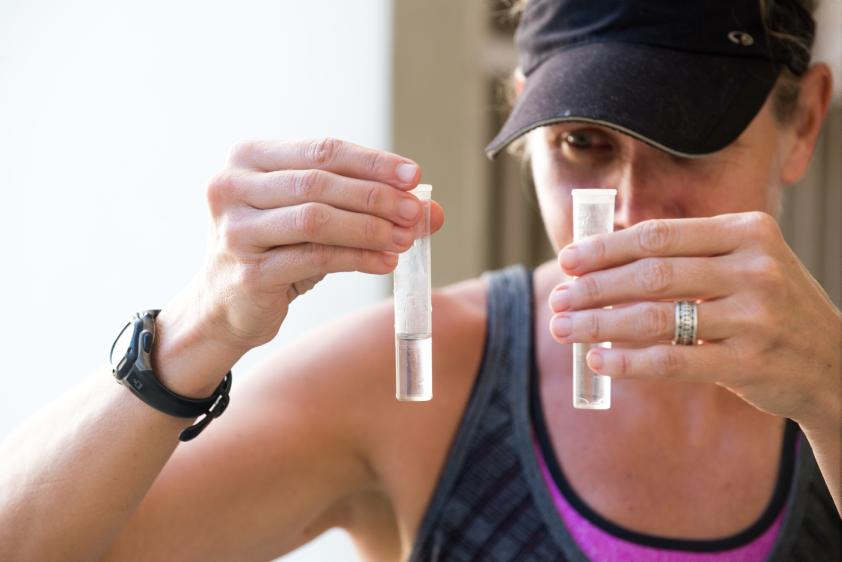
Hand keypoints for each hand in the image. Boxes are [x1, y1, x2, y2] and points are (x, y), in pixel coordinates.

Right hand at [188, 138, 444, 352]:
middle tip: (415, 212)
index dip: (372, 162)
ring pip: (317, 219)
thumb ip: (363, 205)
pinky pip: (315, 259)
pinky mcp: (249, 273)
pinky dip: (357, 258)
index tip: (413, 176)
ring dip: (370, 228)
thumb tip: (431, 210)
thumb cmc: (274, 250)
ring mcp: (236, 231)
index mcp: (248, 159)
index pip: (321, 150)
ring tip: (405, 238)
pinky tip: (385, 262)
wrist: (224, 305)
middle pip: (319, 182)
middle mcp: (233, 188)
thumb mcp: (312, 218)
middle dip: (376, 196)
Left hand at [547, 211, 840, 428]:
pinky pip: (672, 360)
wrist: (833, 363)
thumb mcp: (744, 264)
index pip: (659, 235)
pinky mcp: (749, 362)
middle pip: (651, 274)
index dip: (606, 248)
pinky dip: (627, 360)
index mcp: (748, 232)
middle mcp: (755, 268)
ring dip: (598, 323)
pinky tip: (596, 359)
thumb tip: (601, 263)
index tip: (568, 260)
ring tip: (562, 329)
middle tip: (556, 298)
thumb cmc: (769, 307)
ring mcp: (755, 316)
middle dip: (594, 287)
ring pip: (656, 317)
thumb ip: (687, 256)